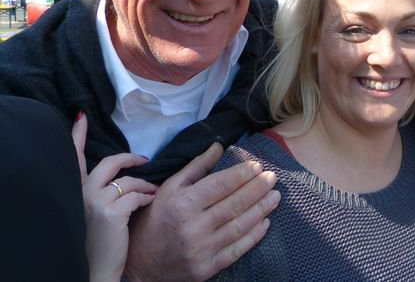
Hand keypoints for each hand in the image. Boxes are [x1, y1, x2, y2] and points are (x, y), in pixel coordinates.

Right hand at [72, 113, 156, 281]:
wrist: (94, 271)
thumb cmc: (99, 244)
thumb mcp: (94, 214)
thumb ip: (103, 194)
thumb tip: (125, 178)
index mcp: (76, 193)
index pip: (73, 158)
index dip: (76, 136)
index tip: (80, 117)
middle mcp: (82, 194)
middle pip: (108, 162)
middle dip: (129, 157)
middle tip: (144, 159)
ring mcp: (95, 202)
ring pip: (128, 180)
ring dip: (144, 184)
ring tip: (152, 191)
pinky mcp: (111, 213)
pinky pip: (137, 195)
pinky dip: (147, 197)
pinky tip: (150, 202)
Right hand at [125, 143, 279, 281]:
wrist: (139, 265)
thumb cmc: (155, 219)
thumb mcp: (169, 188)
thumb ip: (196, 167)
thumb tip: (219, 146)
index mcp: (182, 203)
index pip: (220, 185)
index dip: (242, 174)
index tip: (257, 166)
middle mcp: (193, 226)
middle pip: (234, 204)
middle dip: (257, 189)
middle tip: (273, 178)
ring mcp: (201, 249)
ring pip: (239, 226)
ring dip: (261, 209)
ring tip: (276, 196)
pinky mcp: (206, 268)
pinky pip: (237, 250)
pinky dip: (254, 236)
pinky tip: (265, 222)